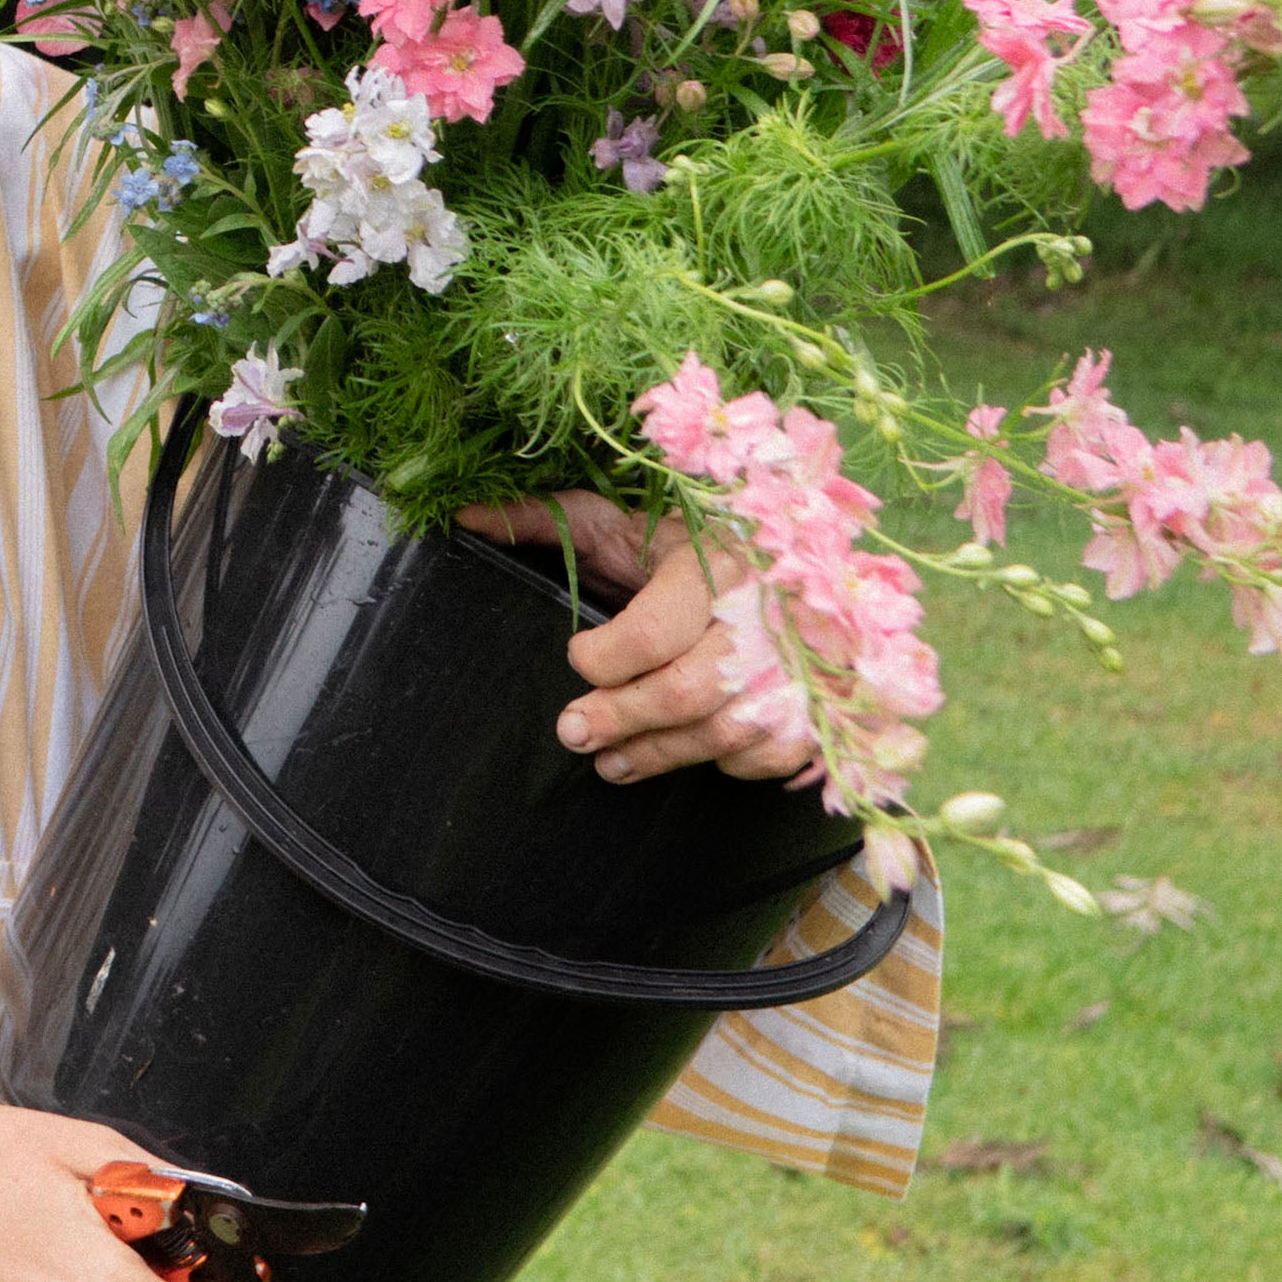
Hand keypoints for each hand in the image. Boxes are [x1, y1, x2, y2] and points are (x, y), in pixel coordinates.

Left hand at [455, 489, 819, 787]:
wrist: (805, 556)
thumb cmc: (696, 540)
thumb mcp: (624, 519)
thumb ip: (545, 519)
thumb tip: (462, 519)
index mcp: (718, 563)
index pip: (653, 632)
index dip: (602, 658)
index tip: (576, 657)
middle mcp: (767, 617)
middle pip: (685, 692)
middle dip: (619, 720)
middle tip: (572, 733)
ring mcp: (800, 668)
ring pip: (720, 732)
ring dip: (655, 754)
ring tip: (609, 762)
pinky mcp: (819, 708)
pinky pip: (762, 755)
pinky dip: (719, 760)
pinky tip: (685, 748)